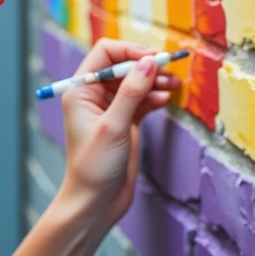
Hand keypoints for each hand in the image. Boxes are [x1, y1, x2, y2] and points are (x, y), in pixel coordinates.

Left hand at [57, 39, 176, 235]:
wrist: (95, 203)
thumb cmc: (94, 167)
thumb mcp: (114, 126)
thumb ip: (132, 92)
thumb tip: (149, 62)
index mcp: (81, 91)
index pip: (105, 54)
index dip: (130, 52)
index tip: (153, 59)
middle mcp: (94, 96)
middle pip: (124, 66)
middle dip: (147, 66)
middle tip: (170, 71)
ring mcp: (111, 109)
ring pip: (136, 83)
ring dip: (154, 81)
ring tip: (173, 85)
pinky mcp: (125, 123)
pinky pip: (143, 101)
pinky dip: (155, 97)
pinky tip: (166, 100)